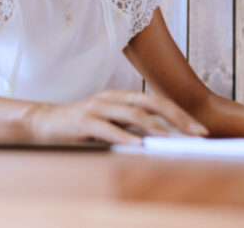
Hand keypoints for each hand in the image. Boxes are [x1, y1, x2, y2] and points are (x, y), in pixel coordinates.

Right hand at [28, 90, 208, 144]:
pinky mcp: (82, 121)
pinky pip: (106, 128)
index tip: (201, 130)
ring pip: (131, 112)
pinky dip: (123, 136)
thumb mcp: (110, 123)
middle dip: (177, 117)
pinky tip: (137, 145)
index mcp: (121, 97)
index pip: (157, 102)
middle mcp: (112, 98)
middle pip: (150, 102)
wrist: (42, 123)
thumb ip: (132, 128)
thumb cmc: (80, 126)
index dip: (181, 114)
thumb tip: (164, 141)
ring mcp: (96, 107)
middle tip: (198, 133)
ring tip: (171, 138)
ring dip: (154, 126)